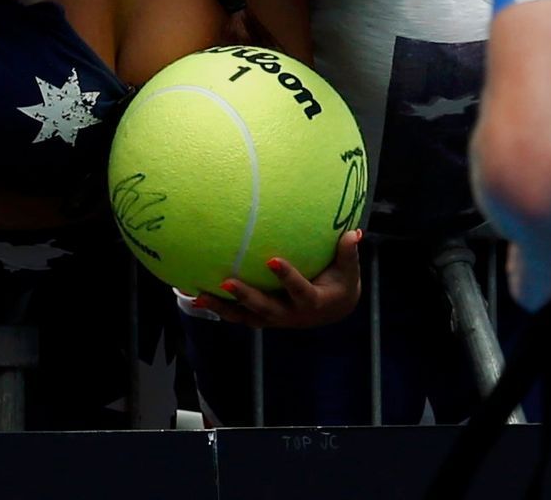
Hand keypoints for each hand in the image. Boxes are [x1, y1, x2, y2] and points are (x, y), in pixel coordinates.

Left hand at [188, 229, 363, 327]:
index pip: (298, 290)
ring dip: (221, 307)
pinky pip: (238, 315)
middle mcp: (290, 315)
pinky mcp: (262, 319)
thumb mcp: (350, 271)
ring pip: (245, 316)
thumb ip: (348, 253)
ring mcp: (274, 319)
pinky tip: (196, 297)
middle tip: (226, 281)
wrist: (333, 311)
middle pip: (264, 308)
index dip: (286, 277)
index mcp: (312, 303)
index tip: (272, 260)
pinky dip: (218, 308)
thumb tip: (354, 232)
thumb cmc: (342, 283)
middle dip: (245, 296)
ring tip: (197, 296)